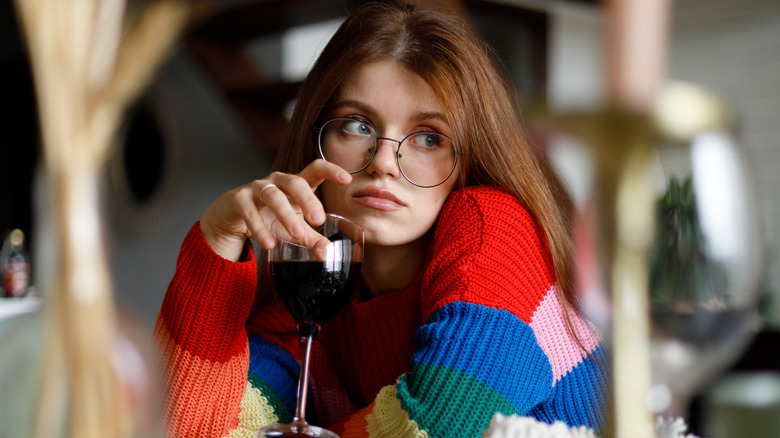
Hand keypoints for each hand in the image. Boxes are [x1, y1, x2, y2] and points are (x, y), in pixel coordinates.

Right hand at [199, 159, 351, 260]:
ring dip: (286, 215)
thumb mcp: (292, 228)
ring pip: (273, 196)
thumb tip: (327, 253)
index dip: (331, 170)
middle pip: (295, 182)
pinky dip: (260, 228)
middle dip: (308, 200)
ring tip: (297, 234)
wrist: (232, 217)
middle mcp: (277, 181)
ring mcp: (256, 188)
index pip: (315, 169)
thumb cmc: (269, 217)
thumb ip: (311, 239)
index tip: (347, 179)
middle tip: (319, 220)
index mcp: (295, 184)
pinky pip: (249, 211)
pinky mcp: (238, 199)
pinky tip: (269, 244)